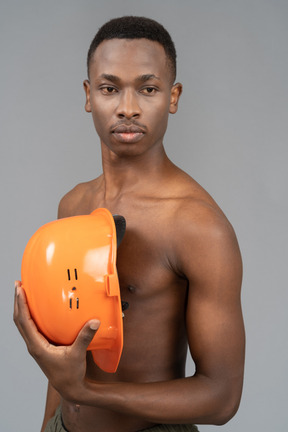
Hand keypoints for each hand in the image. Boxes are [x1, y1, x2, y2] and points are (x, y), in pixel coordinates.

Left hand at [13, 281, 99, 401]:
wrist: (69, 388)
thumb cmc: (71, 374)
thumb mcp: (78, 354)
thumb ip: (85, 337)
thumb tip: (94, 321)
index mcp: (37, 346)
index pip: (24, 322)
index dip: (21, 304)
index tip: (20, 290)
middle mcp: (33, 345)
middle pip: (19, 320)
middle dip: (17, 302)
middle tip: (18, 285)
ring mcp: (36, 345)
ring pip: (23, 324)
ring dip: (21, 308)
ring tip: (23, 293)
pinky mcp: (41, 346)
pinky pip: (31, 327)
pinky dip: (30, 315)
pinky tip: (36, 308)